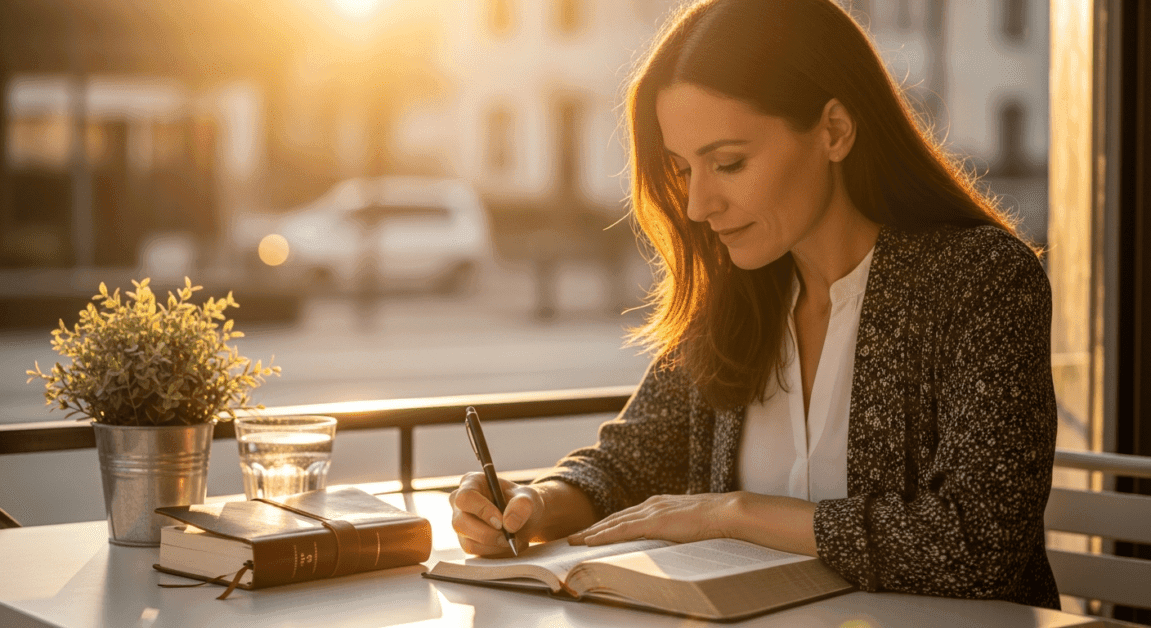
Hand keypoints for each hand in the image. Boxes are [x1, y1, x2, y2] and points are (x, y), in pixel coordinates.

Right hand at [449, 471, 542, 555]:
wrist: (526, 519)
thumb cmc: (523, 503)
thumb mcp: (529, 499)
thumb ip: (522, 506)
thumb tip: (508, 524)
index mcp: (471, 483)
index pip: (465, 497)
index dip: (481, 511)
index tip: (501, 522)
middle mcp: (460, 504)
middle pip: (461, 523)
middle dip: (488, 534)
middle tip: (509, 537)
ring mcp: (461, 524)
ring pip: (468, 542)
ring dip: (494, 545)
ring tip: (515, 540)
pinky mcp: (466, 541)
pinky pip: (475, 553)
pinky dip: (495, 552)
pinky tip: (508, 544)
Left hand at [566, 493, 735, 545]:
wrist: (727, 513)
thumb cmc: (714, 521)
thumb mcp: (688, 523)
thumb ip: (675, 528)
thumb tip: (669, 539)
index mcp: (659, 505)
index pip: (626, 516)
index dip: (607, 525)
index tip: (592, 532)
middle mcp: (651, 505)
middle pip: (614, 518)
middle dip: (593, 528)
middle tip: (573, 537)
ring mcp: (651, 512)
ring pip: (613, 523)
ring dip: (592, 532)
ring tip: (575, 540)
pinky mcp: (653, 522)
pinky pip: (622, 530)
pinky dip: (604, 535)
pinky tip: (591, 541)